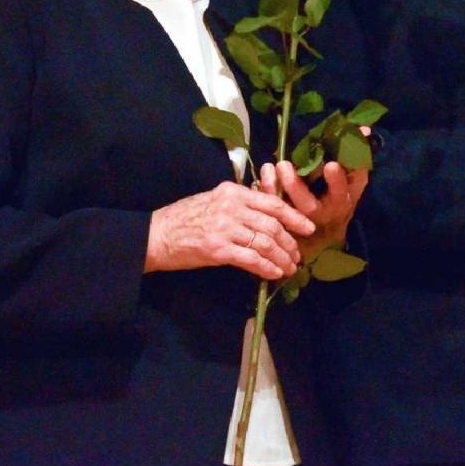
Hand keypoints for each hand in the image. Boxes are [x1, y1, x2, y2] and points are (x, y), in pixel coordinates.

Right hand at [146, 181, 314, 279]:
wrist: (157, 235)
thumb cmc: (184, 218)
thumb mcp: (213, 200)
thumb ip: (238, 204)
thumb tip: (265, 214)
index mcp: (232, 191)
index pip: (271, 202)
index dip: (294, 216)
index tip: (307, 227)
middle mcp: (231, 206)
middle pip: (272, 224)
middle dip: (289, 242)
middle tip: (297, 254)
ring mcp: (225, 227)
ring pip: (265, 243)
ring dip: (281, 257)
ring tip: (288, 267)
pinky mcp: (218, 249)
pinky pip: (251, 259)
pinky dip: (266, 267)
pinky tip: (273, 274)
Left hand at [261, 154, 368, 261]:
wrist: (325, 233)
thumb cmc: (339, 197)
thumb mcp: (352, 180)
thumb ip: (357, 155)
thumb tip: (364, 129)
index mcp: (340, 201)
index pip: (341, 191)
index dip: (336, 180)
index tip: (330, 165)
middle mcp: (320, 214)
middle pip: (308, 205)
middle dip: (295, 186)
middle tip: (283, 165)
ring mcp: (300, 221)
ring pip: (285, 209)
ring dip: (273, 188)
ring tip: (268, 167)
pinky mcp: (283, 222)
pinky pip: (270, 211)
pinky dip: (264, 194)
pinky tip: (259, 179)